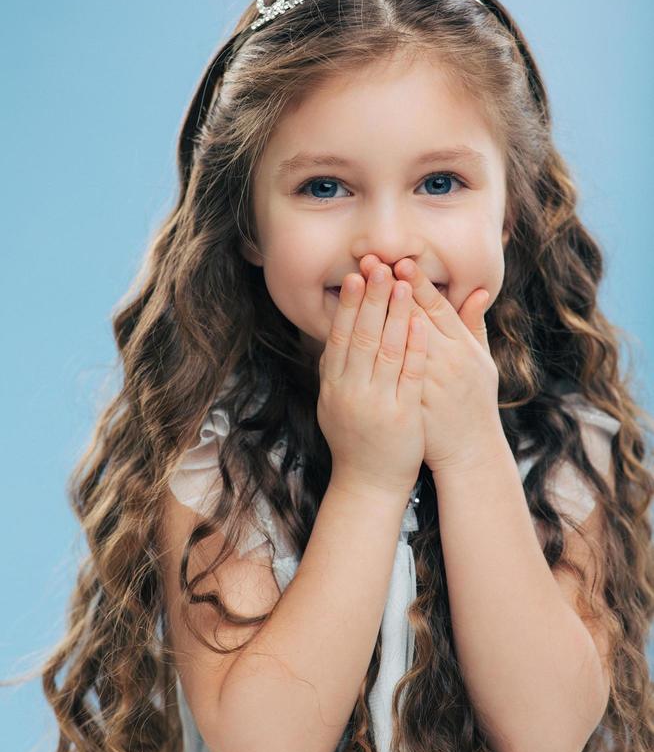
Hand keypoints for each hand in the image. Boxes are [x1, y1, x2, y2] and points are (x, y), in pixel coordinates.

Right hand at [317, 262, 426, 496]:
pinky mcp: (401, 415)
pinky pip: (408, 376)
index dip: (347, 306)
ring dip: (394, 315)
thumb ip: (333, 371)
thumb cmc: (353, 440)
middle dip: (370, 300)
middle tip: (378, 268)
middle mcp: (350, 392)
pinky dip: (414, 347)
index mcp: (333, 386)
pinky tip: (420, 324)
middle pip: (361, 337)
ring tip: (402, 285)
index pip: (339, 337)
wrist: (368, 483)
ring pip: (385, 351)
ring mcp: (376, 403)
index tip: (355, 277)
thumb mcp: (333, 404)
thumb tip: (331, 336)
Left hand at [359, 255, 501, 475]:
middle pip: (409, 317)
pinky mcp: (403, 401)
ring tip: (355, 284)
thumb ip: (475, 325)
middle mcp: (443, 361)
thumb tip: (480, 290)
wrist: (467, 451)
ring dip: (370, 310)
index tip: (399, 261)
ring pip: (390, 340)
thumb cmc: (475, 402)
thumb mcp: (482, 361)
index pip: (436, 307)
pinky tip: (348, 327)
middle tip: (369, 261)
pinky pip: (379, 371)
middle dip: (387, 288)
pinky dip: (364, 349)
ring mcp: (421, 381)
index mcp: (462, 347)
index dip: (417, 283)